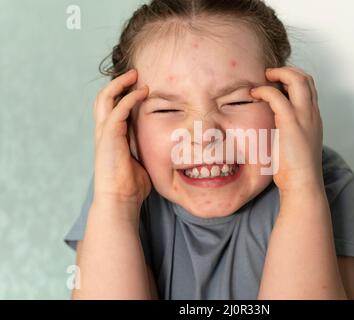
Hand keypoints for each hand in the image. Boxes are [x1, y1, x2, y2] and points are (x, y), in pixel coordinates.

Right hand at [93, 69, 150, 208]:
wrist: (120, 200)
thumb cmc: (132, 186)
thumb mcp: (141, 162)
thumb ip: (145, 150)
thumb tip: (161, 148)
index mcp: (111, 138)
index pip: (112, 109)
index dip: (122, 95)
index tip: (139, 86)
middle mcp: (105, 132)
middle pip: (103, 99)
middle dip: (117, 83)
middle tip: (134, 73)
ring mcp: (105, 133)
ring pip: (105, 99)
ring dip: (120, 84)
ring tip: (135, 75)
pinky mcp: (109, 136)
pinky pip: (118, 110)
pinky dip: (129, 98)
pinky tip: (143, 92)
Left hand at [250, 66, 323, 193]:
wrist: (302, 183)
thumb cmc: (294, 169)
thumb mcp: (294, 144)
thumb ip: (288, 130)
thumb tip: (272, 125)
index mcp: (313, 118)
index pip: (309, 87)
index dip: (293, 79)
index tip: (277, 82)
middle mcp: (312, 114)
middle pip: (306, 78)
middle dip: (287, 70)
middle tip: (270, 74)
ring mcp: (304, 117)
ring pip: (298, 80)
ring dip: (279, 74)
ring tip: (264, 78)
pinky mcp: (291, 123)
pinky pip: (278, 96)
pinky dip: (265, 90)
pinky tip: (255, 94)